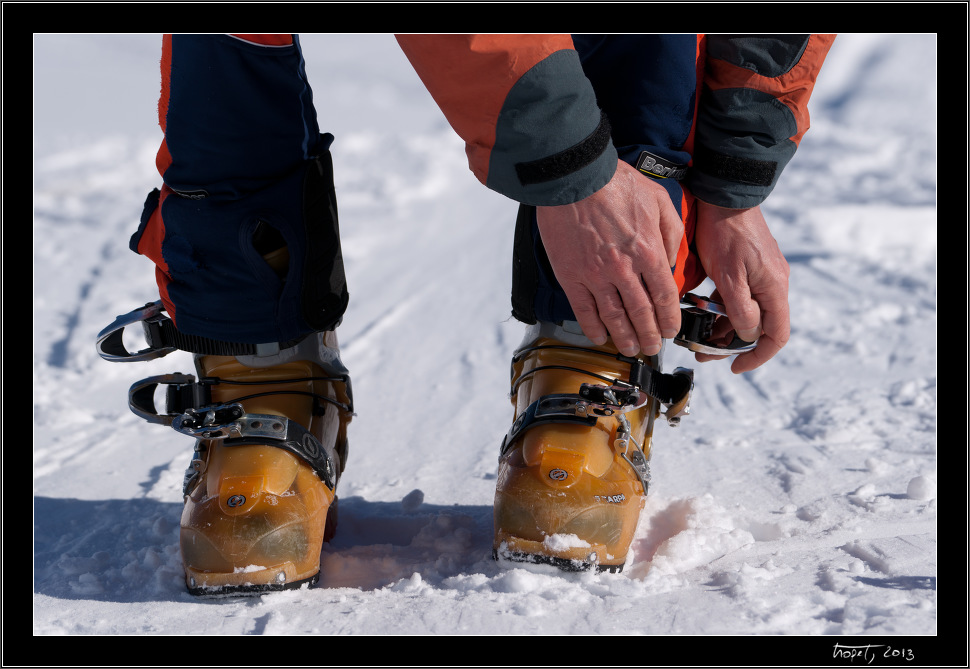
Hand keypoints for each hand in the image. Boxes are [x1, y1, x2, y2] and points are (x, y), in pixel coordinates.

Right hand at [537, 159, 683, 356]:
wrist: (575, 177)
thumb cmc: (615, 183)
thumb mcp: (658, 200)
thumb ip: (670, 233)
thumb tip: (669, 261)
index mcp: (648, 251)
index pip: (664, 297)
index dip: (669, 319)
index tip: (671, 330)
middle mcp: (624, 269)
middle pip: (641, 313)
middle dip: (650, 335)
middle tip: (653, 347)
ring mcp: (595, 276)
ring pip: (614, 317)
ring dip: (625, 337)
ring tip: (631, 349)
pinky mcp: (571, 276)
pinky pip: (584, 311)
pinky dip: (593, 328)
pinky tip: (600, 337)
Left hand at [693, 201, 789, 372]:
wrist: (724, 195)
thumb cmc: (725, 234)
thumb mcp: (729, 277)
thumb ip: (740, 309)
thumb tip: (748, 334)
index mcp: (774, 289)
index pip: (776, 336)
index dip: (757, 356)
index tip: (735, 367)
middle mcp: (773, 283)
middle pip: (759, 327)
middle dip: (732, 344)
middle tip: (704, 352)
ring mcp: (762, 274)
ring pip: (746, 312)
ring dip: (724, 327)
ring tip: (697, 335)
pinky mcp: (749, 266)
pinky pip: (739, 296)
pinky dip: (722, 307)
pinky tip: (700, 310)